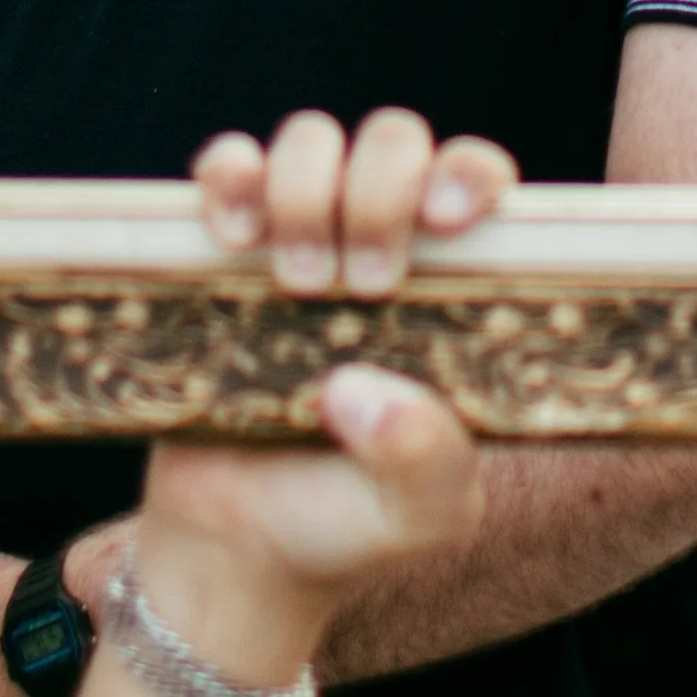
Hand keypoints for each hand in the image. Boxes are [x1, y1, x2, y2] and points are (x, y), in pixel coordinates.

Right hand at [138, 108, 497, 682]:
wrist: (239, 558)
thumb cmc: (352, 525)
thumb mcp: (422, 514)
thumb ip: (427, 460)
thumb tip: (369, 391)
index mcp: (447, 287)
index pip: (477, 180)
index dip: (469, 171)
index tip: (447, 219)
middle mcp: (376, 242)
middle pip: (391, 139)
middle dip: (379, 192)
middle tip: (365, 284)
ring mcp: (296, 236)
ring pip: (309, 138)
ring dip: (305, 190)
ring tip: (297, 282)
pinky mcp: (220, 248)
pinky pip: (223, 165)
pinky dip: (227, 176)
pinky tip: (232, 236)